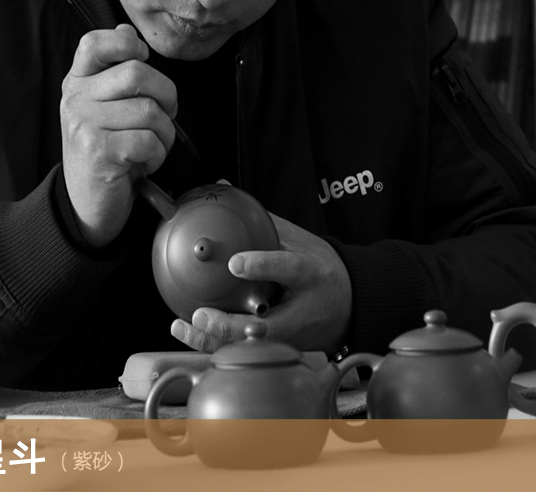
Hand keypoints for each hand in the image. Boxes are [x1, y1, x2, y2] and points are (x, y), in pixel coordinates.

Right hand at [60, 24, 176, 246]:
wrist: (87, 204)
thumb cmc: (106, 151)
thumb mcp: (105, 106)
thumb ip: (115, 69)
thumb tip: (127, 30)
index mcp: (78, 81)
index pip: (96, 42)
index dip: (128, 45)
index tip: (141, 62)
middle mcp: (76, 99)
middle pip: (137, 73)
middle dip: (166, 97)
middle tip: (162, 117)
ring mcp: (85, 125)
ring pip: (150, 111)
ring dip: (164, 134)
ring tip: (149, 147)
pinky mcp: (99, 151)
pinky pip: (149, 141)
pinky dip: (157, 155)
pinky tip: (143, 163)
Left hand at [170, 212, 352, 354]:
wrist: (351, 304)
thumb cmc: (319, 268)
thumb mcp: (299, 240)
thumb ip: (262, 220)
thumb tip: (224, 186)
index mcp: (310, 274)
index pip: (287, 269)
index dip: (261, 267)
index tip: (234, 263)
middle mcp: (302, 309)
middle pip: (266, 325)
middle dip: (229, 325)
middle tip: (201, 314)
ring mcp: (294, 334)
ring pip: (251, 346)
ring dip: (215, 341)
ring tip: (184, 327)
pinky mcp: (283, 348)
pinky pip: (248, 350)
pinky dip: (218, 345)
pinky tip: (193, 334)